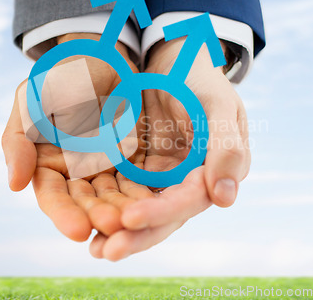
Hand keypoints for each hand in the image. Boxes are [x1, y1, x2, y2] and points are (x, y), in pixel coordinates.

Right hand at [1, 33, 154, 241]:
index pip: (53, 196)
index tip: (79, 231)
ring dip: (124, 211)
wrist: (96, 58)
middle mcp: (76, 173)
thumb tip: (15, 184)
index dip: (64, 214)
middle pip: (86, 202)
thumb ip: (19, 141)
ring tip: (135, 221)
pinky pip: (137, 180)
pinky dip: (144, 193)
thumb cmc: (57, 79)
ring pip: (114, 196)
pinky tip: (153, 204)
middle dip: (99, 216)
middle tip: (114, 226)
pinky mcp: (131, 158)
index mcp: (47, 165)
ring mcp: (105, 167)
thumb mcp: (30, 103)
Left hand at [90, 38, 250, 259]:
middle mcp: (190, 181)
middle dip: (137, 234)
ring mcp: (164, 176)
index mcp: (215, 170)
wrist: (175, 61)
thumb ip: (226, 146)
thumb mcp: (218, 104)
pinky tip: (86, 220)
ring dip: (119, 230)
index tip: (130, 219)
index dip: (162, 212)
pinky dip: (108, 207)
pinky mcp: (140, 168)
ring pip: (142, 209)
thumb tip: (224, 199)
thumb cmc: (200, 79)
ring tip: (93, 248)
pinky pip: (124, 191)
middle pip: (164, 215)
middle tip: (106, 251)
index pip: (190, 199)